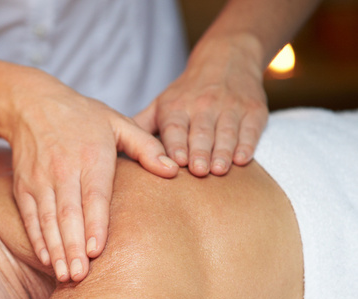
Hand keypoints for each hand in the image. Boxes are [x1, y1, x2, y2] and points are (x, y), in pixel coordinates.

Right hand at [8, 76, 177, 281]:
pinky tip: (46, 259)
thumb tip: (174, 170)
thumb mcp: (117, 122)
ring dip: (56, 249)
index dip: (94, 224)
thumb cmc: (81, 115)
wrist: (30, 104)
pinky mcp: (23, 187)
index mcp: (91, 156)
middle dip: (73, 247)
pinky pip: (30, 217)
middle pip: (68, 214)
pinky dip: (37, 239)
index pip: (93, 196)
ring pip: (47, 220)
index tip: (96, 252)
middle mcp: (63, 170)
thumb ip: (146, 147)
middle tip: (80, 276)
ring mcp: (40, 180)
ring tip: (65, 275)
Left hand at [135, 37, 268, 176]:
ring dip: (223, 151)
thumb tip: (113, 152)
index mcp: (176, 107)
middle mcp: (202, 105)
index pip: (175, 127)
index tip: (176, 162)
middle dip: (200, 151)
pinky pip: (250, 129)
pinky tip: (242, 159)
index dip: (176, 144)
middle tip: (199, 172)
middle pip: (201, 132)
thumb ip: (141, 127)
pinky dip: (247, 144)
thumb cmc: (186, 92)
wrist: (227, 58)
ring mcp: (230, 107)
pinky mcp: (253, 110)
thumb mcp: (160, 104)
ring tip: (219, 170)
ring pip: (226, 132)